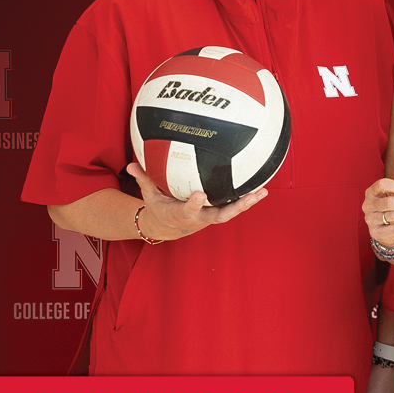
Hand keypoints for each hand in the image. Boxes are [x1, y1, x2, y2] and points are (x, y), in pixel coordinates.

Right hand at [127, 162, 267, 241]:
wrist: (167, 228)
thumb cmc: (159, 207)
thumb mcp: (149, 195)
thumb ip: (144, 179)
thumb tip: (131, 164)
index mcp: (181, 214)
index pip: (189, 209)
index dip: (195, 203)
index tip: (200, 194)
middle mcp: (200, 217)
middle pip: (219, 215)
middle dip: (234, 208)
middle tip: (248, 198)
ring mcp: (211, 216)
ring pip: (231, 212)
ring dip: (247, 203)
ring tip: (262, 192)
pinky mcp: (218, 213)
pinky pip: (235, 206)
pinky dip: (248, 199)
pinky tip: (262, 189)